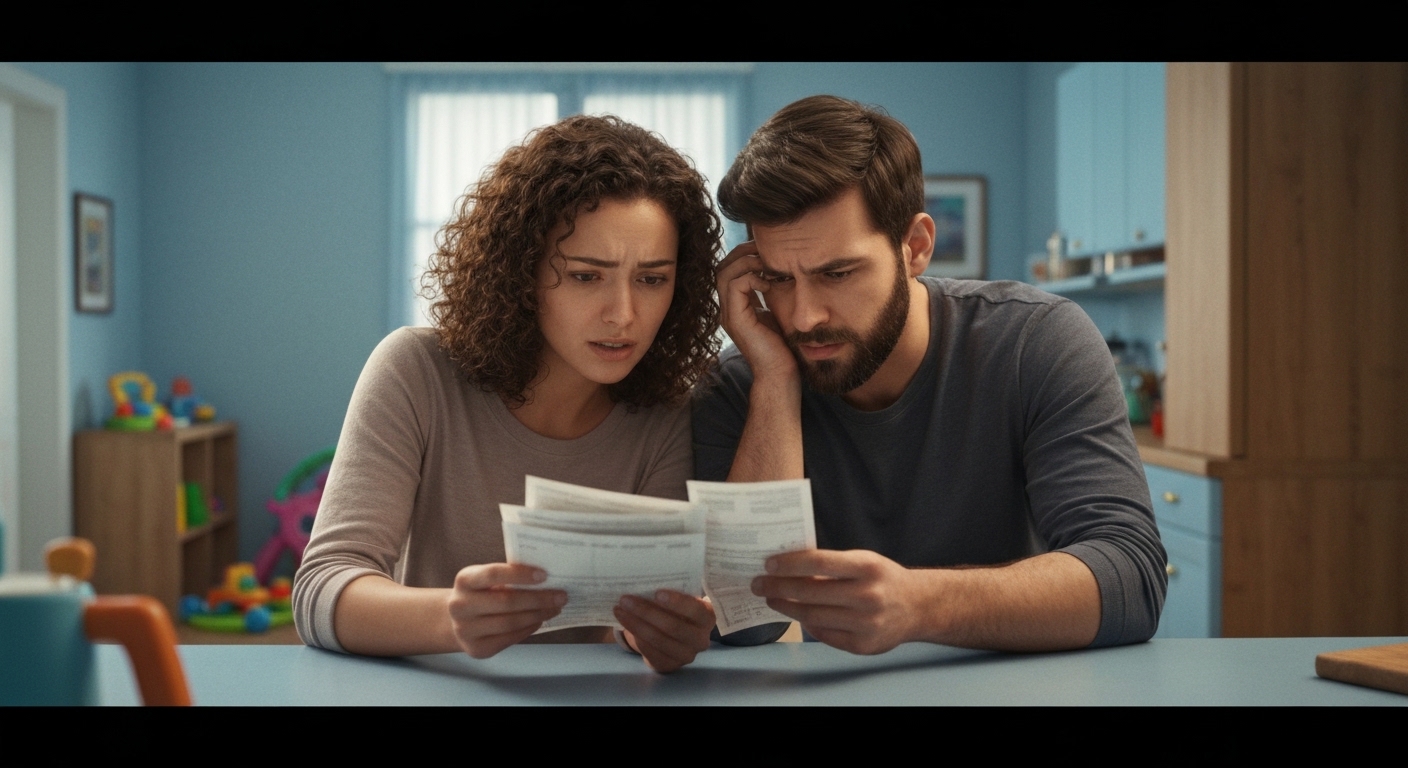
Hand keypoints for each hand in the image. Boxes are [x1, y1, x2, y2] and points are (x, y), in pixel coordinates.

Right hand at [447, 563, 564, 658]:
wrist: (456, 621)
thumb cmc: (480, 593)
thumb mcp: (485, 580)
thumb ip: (507, 577)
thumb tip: (545, 579)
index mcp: (464, 581)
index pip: (493, 574)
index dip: (519, 574)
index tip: (544, 575)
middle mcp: (460, 606)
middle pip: (507, 602)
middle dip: (538, 599)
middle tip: (561, 596)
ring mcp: (466, 630)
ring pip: (511, 622)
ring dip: (538, 615)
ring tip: (555, 608)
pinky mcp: (477, 649)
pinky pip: (510, 638)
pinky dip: (529, 628)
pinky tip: (540, 620)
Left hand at [614, 591, 714, 672]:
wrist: (673, 631)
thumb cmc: (676, 606)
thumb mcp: (679, 596)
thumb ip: (672, 589)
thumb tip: (646, 579)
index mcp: (707, 617)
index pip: (696, 610)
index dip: (677, 602)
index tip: (656, 592)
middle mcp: (701, 639)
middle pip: (673, 627)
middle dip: (646, 612)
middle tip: (625, 599)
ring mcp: (687, 655)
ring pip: (659, 640)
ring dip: (636, 624)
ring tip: (619, 609)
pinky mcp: (670, 665)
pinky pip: (651, 652)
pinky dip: (636, 637)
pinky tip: (624, 624)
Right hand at [716, 241, 795, 381]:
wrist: (780, 375)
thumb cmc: (783, 348)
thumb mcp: (777, 313)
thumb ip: (772, 294)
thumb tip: (782, 272)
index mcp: (736, 306)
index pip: (730, 270)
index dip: (745, 255)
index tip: (767, 251)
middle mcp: (728, 309)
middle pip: (723, 267)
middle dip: (743, 253)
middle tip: (765, 250)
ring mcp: (729, 315)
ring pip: (725, 273)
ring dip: (747, 262)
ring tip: (767, 263)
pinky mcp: (737, 320)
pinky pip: (735, 286)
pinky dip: (751, 277)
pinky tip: (769, 283)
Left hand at [752, 549, 921, 655]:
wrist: (917, 607)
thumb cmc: (882, 579)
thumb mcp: (863, 561)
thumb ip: (831, 565)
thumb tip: (787, 567)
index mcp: (868, 567)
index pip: (819, 562)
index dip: (790, 564)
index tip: (768, 564)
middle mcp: (868, 596)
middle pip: (811, 592)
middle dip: (778, 588)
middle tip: (759, 584)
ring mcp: (866, 623)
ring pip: (813, 616)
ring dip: (787, 607)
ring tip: (772, 599)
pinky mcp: (863, 645)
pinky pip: (824, 635)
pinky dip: (808, 625)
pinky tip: (798, 616)